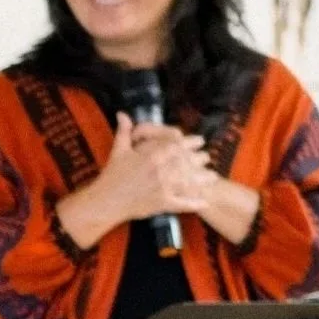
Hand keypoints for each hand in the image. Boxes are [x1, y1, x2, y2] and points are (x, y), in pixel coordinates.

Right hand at [59, 112, 215, 245]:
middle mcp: (161, 170)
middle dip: (199, 159)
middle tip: (207, 157)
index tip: (200, 141)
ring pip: (190, 181)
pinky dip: (195, 203)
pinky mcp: (162, 204)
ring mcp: (163, 188)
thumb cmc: (112, 175)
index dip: (191, 142)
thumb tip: (122, 114)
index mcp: (151, 155)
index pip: (177, 145)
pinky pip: (183, 203)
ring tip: (212, 176)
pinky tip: (206, 201)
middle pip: (187, 162)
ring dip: (203, 179)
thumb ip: (124, 131)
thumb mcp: (118, 150)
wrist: (106, 200)